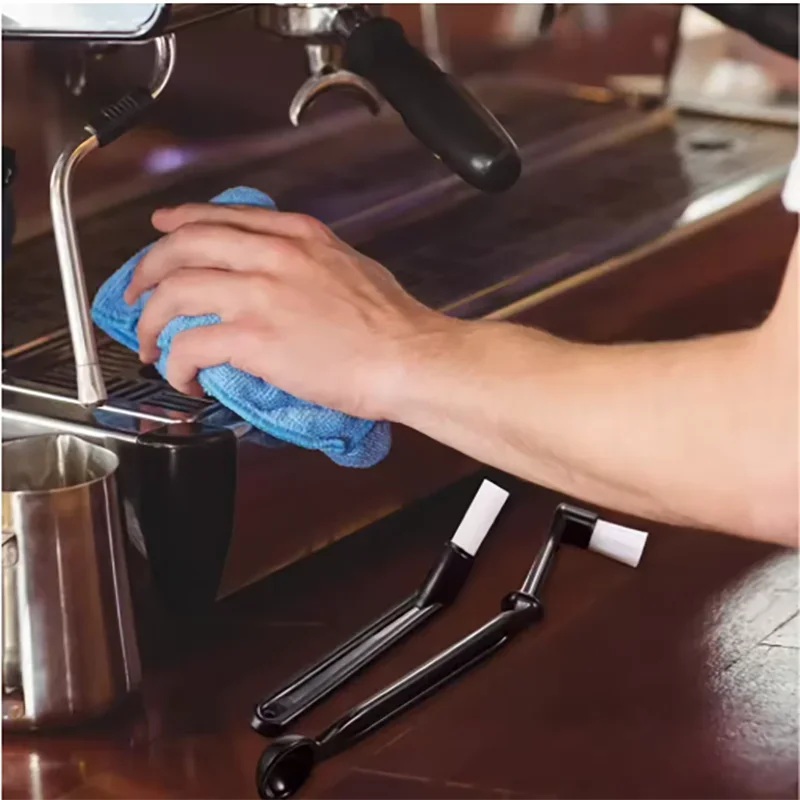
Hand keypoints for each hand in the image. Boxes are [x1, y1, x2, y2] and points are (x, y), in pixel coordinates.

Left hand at [125, 204, 457, 419]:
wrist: (408, 357)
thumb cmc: (392, 324)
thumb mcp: (352, 267)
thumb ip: (313, 261)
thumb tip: (291, 275)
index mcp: (297, 236)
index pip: (221, 217)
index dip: (180, 222)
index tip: (161, 230)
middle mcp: (272, 256)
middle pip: (183, 246)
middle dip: (147, 270)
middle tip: (137, 293)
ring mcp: (260, 295)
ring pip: (174, 293)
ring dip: (151, 321)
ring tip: (150, 344)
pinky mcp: (254, 339)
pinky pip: (190, 345)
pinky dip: (176, 363)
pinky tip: (184, 377)